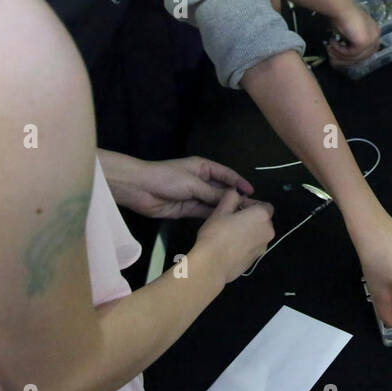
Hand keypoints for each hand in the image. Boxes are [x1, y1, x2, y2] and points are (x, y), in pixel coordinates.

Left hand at [101, 152, 254, 219]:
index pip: (227, 175)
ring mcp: (193, 196)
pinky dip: (214, 216)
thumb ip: (213, 193)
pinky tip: (226, 222)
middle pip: (222, 190)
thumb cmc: (167, 178)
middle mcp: (201, 181)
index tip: (252, 192)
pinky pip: (204, 213)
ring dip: (226, 209)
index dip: (239, 183)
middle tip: (252, 209)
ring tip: (242, 218)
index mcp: (203, 168)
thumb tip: (233, 199)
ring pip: (214, 203)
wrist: (139, 188)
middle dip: (235, 198)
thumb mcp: (193, 183)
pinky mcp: (186, 209)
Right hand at [194, 189, 274, 284]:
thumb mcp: (221, 210)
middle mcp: (268, 231)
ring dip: (249, 232)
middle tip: (231, 220)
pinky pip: (253, 247)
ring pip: (258, 234)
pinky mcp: (256, 260)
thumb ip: (231, 197)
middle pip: (263, 220)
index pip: (264, 206)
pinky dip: (246, 245)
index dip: (251, 205)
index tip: (237, 208)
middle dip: (250, 219)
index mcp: (262, 216)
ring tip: (229, 235)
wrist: (212, 265)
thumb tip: (236, 192)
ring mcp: (263, 247)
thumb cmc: (217, 233)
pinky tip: (230, 248)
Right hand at [327, 0, 380, 66]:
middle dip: (347, 58)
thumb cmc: (343, 15)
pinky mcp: (363, 42)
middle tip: (332, 55)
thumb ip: (354, 41)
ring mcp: (371, 39)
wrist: (339, 8)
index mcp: (375, 32)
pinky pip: (351, 53)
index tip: (340, 56)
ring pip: (356, 56)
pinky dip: (340, 50)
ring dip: (341, 54)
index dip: (354, 56)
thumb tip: (348, 55)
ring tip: (330, 48)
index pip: (368, 51)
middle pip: (363, 56)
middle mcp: (376, 36)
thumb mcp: (351, 31)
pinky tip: (332, 42)